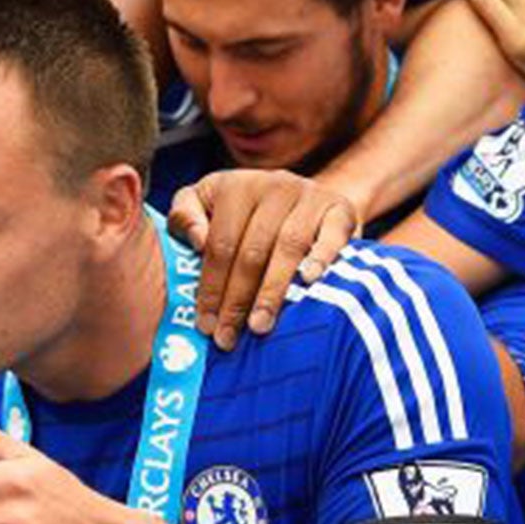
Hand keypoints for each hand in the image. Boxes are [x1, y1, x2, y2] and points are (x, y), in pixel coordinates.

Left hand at [167, 169, 356, 346]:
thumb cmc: (241, 212)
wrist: (301, 197)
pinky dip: (321, 258)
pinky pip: (332, 235)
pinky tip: (308, 282)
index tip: (206, 325)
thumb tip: (197, 240)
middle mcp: (274, 186)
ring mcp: (309, 196)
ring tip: (260, 325)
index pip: (219, 244)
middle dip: (236, 299)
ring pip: (288, 247)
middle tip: (228, 337)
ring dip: (272, 290)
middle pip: (251, 251)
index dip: (210, 287)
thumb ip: (185, 217)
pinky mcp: (339, 209)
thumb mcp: (203, 203)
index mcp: (236, 187)